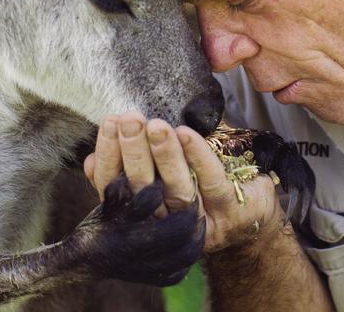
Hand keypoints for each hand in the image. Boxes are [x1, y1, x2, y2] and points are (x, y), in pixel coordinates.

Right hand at [84, 113, 284, 253]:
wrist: (254, 218)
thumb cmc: (200, 187)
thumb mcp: (162, 179)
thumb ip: (130, 171)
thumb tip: (89, 160)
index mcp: (144, 216)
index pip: (117, 189)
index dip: (109, 157)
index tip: (108, 124)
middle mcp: (167, 225)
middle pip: (142, 189)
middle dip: (133, 152)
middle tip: (128, 119)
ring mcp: (200, 221)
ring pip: (176, 188)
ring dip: (164, 155)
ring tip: (155, 125)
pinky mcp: (229, 210)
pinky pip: (210, 181)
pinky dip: (197, 157)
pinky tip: (186, 133)